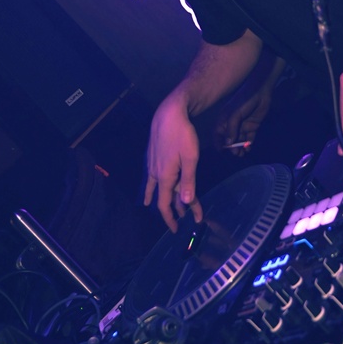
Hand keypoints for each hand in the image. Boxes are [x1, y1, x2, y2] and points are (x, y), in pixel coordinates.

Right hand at [144, 92, 203, 232]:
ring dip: (164, 198)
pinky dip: (154, 186)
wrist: (169, 113)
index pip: (165, 204)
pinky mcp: (153, 156)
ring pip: (157, 187)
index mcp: (165, 177)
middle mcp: (156, 173)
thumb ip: (188, 181)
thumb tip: (185, 203)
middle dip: (175, 209)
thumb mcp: (190, 158)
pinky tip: (152, 186)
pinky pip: (154, 177)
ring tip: (163, 208)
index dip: (171, 218)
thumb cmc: (182, 134)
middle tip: (184, 218)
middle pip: (164, 196)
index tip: (176, 229)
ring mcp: (153, 164)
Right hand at [215, 79, 274, 154]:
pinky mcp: (252, 126)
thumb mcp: (235, 114)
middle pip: (229, 140)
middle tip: (236, 153)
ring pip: (239, 140)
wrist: (261, 92)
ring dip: (239, 148)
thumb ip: (231, 129)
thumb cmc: (244, 101)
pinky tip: (249, 148)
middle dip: (231, 148)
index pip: (218, 134)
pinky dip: (248, 144)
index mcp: (224, 120)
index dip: (218, 143)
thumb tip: (227, 145)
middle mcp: (232, 124)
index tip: (221, 152)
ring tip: (242, 154)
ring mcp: (242, 126)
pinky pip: (249, 138)